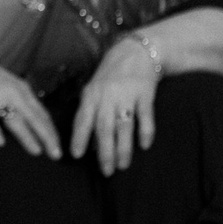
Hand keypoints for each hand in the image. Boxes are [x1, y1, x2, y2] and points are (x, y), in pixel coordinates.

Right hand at [0, 42, 60, 157]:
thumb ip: (18, 98)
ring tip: (37, 152)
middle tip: (56, 155)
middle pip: (35, 120)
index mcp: (22, 90)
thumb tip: (29, 117)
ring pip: (16, 122)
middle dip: (47, 138)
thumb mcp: (7, 84)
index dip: (51, 132)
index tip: (57, 146)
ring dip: (28, 138)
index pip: (42, 114)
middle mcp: (14, 94)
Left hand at [70, 35, 157, 173]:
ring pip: (123, 127)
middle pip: (104, 128)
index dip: (79, 138)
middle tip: (106, 171)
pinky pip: (145, 117)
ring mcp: (127, 95)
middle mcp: (107, 96)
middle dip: (104, 152)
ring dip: (123, 149)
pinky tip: (144, 146)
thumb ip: (91, 112)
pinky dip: (145, 132)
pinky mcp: (145, 94)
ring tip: (123, 166)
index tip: (76, 156)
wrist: (136, 52)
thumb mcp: (95, 89)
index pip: (82, 119)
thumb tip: (89, 143)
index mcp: (91, 95)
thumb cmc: (111, 76)